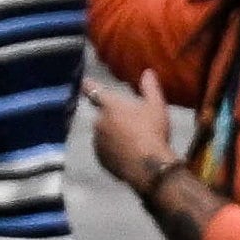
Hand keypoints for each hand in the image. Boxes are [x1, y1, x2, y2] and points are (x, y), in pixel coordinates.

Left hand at [86, 66, 179, 193]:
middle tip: (135, 125)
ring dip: (114, 136)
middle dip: (114, 119)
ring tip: (135, 143)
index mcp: (110, 106)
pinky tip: (130, 155)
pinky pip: (107, 152)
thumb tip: (147, 72)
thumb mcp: (156, 106)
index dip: (89, 86)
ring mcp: (98, 142)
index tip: (83, 82)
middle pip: (104, 117)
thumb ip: (150, 88)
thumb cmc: (152, 131)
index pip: (94, 91)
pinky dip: (115, 152)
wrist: (147, 166)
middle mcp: (99, 122)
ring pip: (105, 135)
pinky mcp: (101, 160)